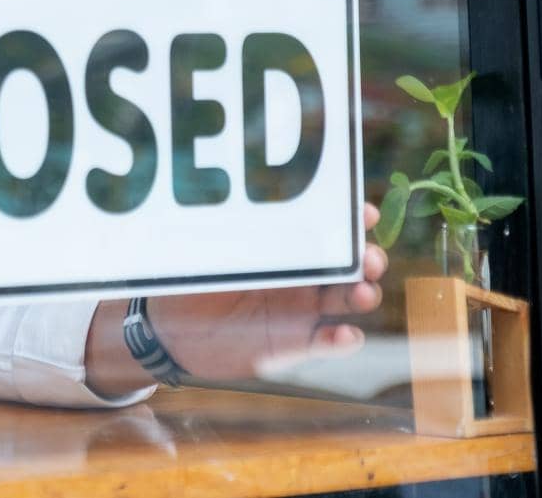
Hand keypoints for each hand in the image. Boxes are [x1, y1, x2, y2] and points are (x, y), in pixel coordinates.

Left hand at [86, 204, 387, 392]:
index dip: (352, 221)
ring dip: (362, 294)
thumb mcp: (202, 251)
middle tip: (369, 258)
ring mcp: (300, 310)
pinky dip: (342, 340)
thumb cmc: (188, 281)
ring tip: (362, 292)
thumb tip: (222, 197)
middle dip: (368, 259)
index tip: (365, 213)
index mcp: (285, 248)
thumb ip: (219, 231)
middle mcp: (300, 277)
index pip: (327, 230)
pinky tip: (345, 334)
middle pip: (350, 266)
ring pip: (347, 301)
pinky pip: (326, 342)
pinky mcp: (293, 344)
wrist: (172, 331)